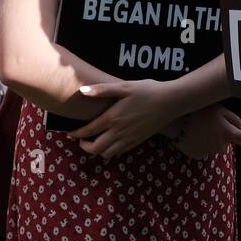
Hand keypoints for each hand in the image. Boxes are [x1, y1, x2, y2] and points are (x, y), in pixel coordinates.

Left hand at [69, 79, 183, 159]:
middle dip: (84, 146)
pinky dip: (110, 150)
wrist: (170, 101)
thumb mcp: (124, 86)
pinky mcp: (138, 141)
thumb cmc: (147, 90)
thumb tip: (82, 91)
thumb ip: (102, 90)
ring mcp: (129, 139)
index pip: (88, 131)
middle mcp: (119, 132)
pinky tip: (111, 141)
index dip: (76, 134)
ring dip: (97, 150)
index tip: (69, 132)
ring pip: (107, 154)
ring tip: (95, 140)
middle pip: (95, 149)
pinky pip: (119, 152)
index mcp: (113, 118)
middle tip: (81, 139)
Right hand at [171, 105, 240, 159]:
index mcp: (228, 134)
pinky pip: (204, 150)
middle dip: (222, 134)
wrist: (176, 119)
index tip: (238, 131)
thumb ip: (236, 121)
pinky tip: (192, 134)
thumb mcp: (220, 109)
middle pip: (228, 142)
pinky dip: (200, 144)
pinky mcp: (197, 156)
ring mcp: (209, 152)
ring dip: (211, 139)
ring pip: (215, 146)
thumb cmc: (199, 110)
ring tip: (199, 127)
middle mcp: (221, 146)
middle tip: (210, 123)